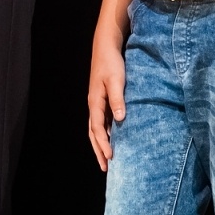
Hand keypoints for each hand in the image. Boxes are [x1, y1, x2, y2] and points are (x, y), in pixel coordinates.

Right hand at [87, 33, 126, 171]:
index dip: (103, 144)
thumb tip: (121, 119)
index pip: (97, 128)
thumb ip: (118, 99)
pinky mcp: (102, 98)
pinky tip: (113, 138)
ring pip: (96, 127)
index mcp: (95, 101)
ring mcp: (97, 102)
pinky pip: (102, 120)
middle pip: (93, 132)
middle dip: (98, 150)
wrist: (105, 47)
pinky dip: (105, 132)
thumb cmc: (111, 62)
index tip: (110, 157)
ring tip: (107, 158)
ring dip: (100, 143)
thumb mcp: (116, 79)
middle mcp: (94, 104)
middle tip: (105, 167)